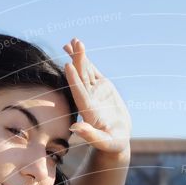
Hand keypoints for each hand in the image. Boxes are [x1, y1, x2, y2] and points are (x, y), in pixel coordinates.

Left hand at [62, 37, 131, 154]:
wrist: (116, 138)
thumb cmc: (112, 144)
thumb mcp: (104, 142)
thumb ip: (90, 136)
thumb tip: (74, 128)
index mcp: (88, 112)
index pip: (80, 94)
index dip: (74, 81)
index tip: (68, 66)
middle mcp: (88, 99)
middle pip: (81, 79)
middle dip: (77, 62)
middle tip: (72, 45)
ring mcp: (94, 91)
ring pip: (85, 71)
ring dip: (79, 56)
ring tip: (74, 40)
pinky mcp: (100, 86)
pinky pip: (91, 70)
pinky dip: (85, 60)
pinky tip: (76, 46)